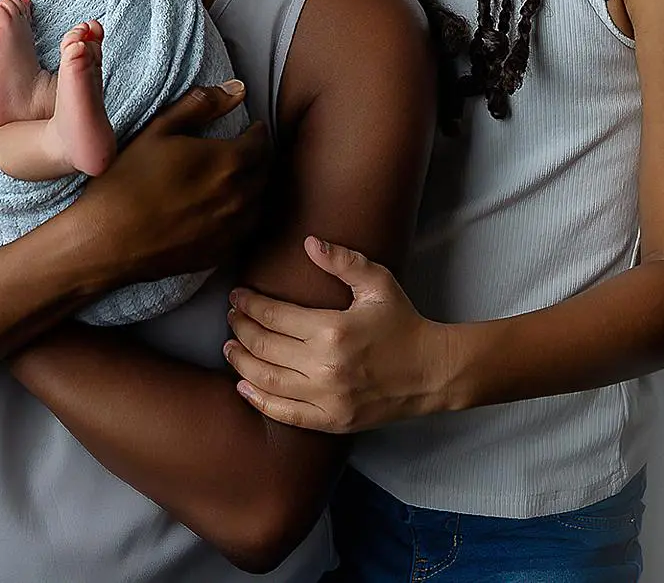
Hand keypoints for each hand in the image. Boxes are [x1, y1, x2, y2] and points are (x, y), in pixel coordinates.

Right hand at [71, 81, 267, 287]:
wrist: (108, 240)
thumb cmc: (129, 180)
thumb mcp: (159, 130)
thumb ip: (201, 105)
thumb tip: (236, 89)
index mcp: (229, 161)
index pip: (261, 141)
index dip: (257, 131)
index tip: (251, 128)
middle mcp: (240, 196)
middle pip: (265, 171)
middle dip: (259, 156)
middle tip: (246, 149)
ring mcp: (233, 228)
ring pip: (259, 201)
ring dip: (254, 186)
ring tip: (236, 177)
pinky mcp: (222, 252)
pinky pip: (246, 229)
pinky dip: (243, 214)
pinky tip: (224, 209)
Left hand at [224, 235, 458, 432]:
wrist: (433, 371)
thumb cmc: (403, 322)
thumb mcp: (377, 283)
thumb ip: (342, 260)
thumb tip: (309, 242)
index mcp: (332, 330)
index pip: (273, 316)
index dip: (249, 305)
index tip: (237, 296)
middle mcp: (325, 367)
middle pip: (264, 347)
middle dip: (240, 329)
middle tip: (231, 318)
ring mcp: (327, 399)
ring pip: (267, 381)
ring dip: (242, 363)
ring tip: (230, 348)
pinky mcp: (332, 421)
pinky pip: (285, 414)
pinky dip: (259, 401)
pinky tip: (243, 386)